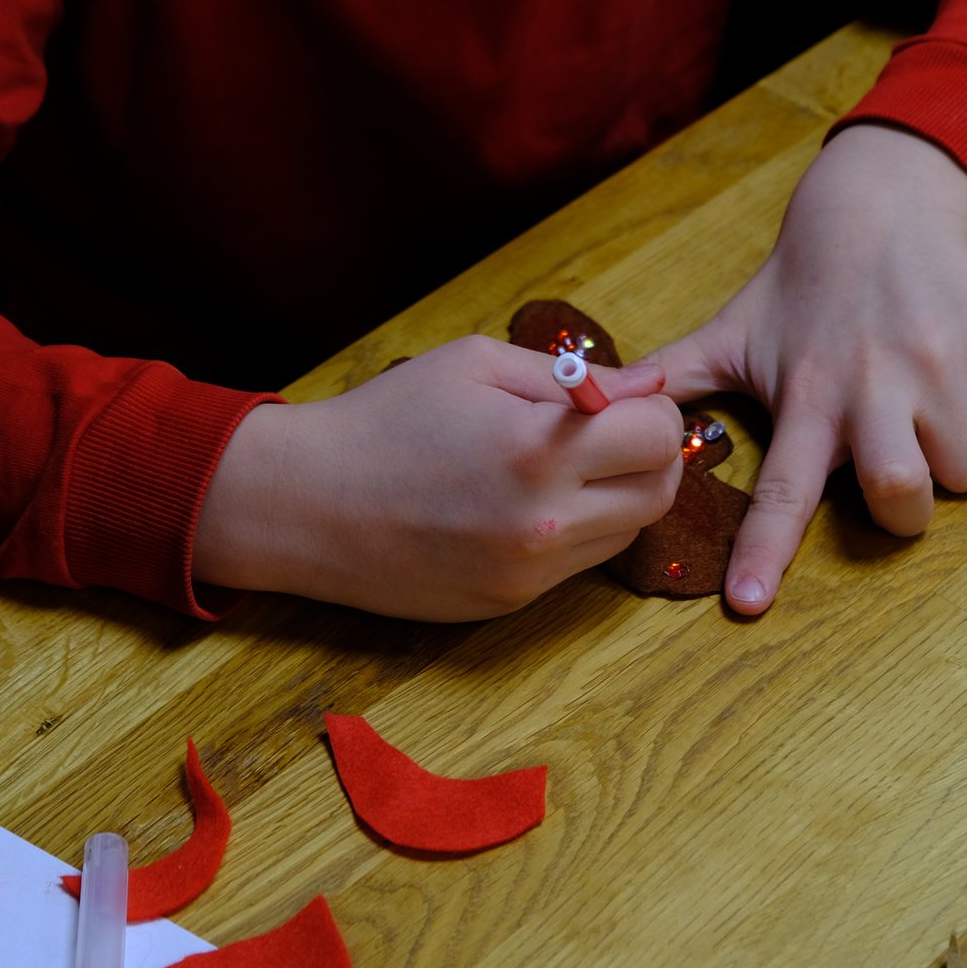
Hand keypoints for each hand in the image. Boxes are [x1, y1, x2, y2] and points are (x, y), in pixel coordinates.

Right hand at [195, 336, 684, 619]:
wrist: (305, 504)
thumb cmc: (385, 419)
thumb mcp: (476, 364)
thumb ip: (576, 375)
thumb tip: (652, 384)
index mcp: (538, 451)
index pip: (661, 436)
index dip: (649, 409)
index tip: (617, 400)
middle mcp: (546, 523)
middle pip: (661, 491)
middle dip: (648, 454)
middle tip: (606, 430)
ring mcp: (530, 573)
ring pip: (629, 531)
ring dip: (618, 494)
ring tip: (561, 465)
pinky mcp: (512, 603)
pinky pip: (583, 564)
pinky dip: (578, 530)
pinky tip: (529, 503)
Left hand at [647, 124, 966, 614]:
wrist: (880, 201)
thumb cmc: (798, 284)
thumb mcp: (731, 332)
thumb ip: (671, 380)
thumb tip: (593, 404)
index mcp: (806, 394)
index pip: (783, 489)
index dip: (765, 552)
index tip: (748, 605)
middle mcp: (874, 384)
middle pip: (902, 493)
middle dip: (904, 513)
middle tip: (893, 481)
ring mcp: (938, 363)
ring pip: (965, 468)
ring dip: (947, 464)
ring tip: (921, 422)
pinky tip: (952, 384)